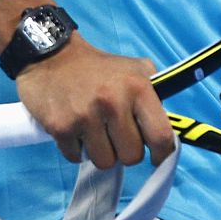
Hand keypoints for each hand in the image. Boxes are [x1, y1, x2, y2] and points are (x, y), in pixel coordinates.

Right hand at [16, 36, 174, 167]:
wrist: (53, 57)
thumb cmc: (100, 68)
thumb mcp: (136, 69)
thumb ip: (155, 95)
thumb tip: (167, 130)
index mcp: (138, 88)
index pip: (160, 136)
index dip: (161, 154)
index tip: (156, 158)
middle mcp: (113, 102)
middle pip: (131, 156)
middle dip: (125, 150)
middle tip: (116, 135)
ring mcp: (85, 116)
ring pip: (104, 162)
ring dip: (101, 152)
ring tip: (95, 131)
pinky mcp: (60, 128)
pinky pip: (77, 158)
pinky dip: (77, 149)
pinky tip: (76, 129)